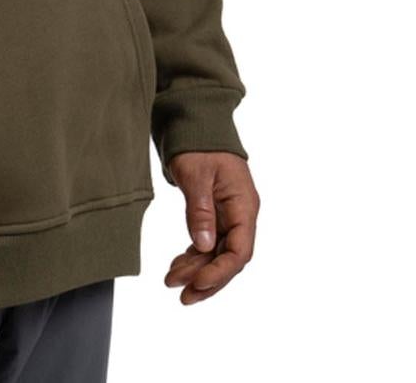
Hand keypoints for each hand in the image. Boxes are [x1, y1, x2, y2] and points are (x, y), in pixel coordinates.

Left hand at [163, 151, 257, 304]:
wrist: (196, 120)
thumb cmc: (199, 143)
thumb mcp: (197, 175)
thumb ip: (200, 211)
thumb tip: (203, 246)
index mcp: (244, 205)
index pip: (239, 251)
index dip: (219, 272)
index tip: (196, 284)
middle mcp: (240, 214)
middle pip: (229, 258)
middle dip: (206, 278)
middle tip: (181, 295)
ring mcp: (229, 214)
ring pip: (217, 253)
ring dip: (197, 270)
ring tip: (171, 281)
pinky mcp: (215, 213)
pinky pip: (208, 242)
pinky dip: (194, 256)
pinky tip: (177, 266)